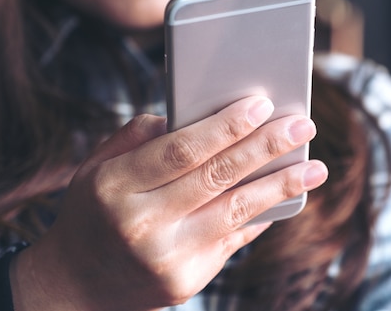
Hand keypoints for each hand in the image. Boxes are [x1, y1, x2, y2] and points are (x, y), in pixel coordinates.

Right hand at [10, 96, 326, 310]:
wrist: (75, 286)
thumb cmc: (94, 211)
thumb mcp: (99, 166)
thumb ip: (142, 137)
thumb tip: (200, 116)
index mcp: (116, 186)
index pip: (181, 150)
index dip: (226, 126)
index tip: (262, 104)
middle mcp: (142, 224)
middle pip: (217, 177)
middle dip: (266, 148)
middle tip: (303, 126)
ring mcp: (166, 258)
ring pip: (236, 212)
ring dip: (281, 186)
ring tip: (315, 167)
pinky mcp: (186, 282)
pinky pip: (234, 239)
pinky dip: (263, 213)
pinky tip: (287, 195)